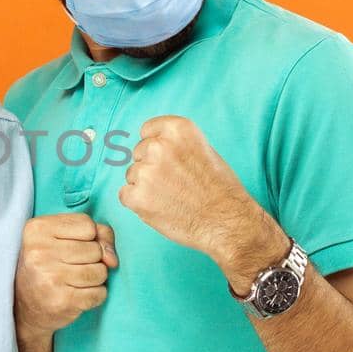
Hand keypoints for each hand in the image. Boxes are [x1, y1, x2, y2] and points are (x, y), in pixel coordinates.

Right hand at [14, 213, 117, 339]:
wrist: (24, 307)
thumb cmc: (46, 266)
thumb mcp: (61, 238)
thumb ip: (96, 234)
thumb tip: (112, 259)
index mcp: (37, 229)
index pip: (87, 224)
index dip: (88, 237)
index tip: (72, 247)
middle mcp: (40, 251)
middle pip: (96, 249)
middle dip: (92, 260)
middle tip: (71, 267)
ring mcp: (50, 277)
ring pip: (100, 272)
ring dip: (95, 279)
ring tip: (75, 281)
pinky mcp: (62, 301)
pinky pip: (99, 293)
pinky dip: (95, 295)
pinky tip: (77, 295)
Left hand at [118, 116, 283, 274]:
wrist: (226, 221)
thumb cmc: (219, 188)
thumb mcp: (203, 149)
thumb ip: (176, 144)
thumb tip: (151, 144)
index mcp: (177, 130)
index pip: (147, 130)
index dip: (156, 146)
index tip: (167, 159)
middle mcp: (159, 146)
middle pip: (138, 153)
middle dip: (151, 167)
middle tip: (174, 183)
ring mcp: (146, 172)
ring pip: (132, 175)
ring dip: (145, 186)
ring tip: (171, 197)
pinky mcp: (136, 197)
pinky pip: (126, 194)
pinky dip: (138, 203)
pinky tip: (161, 207)